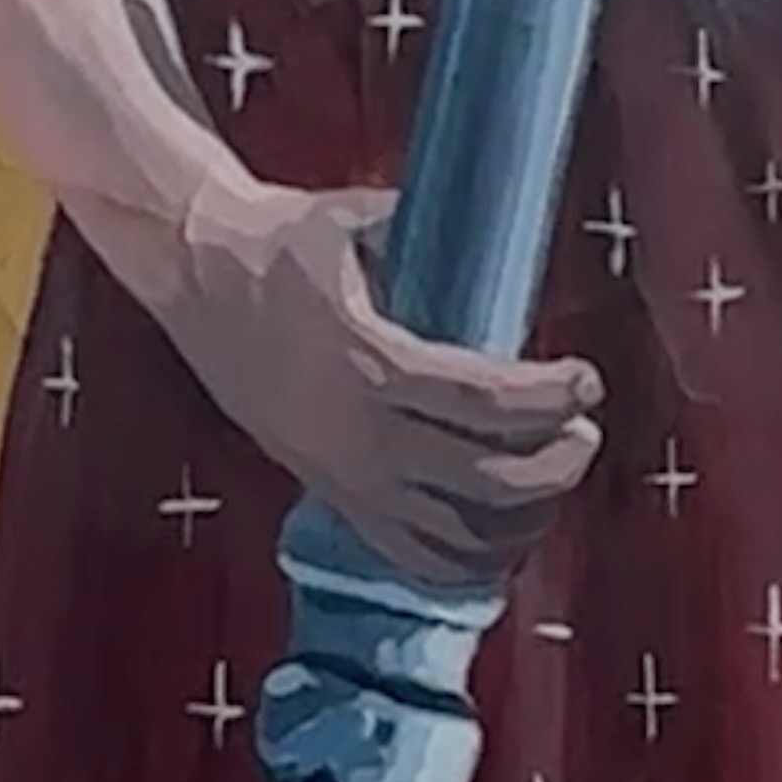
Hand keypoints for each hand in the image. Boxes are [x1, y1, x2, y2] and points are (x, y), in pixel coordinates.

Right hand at [162, 186, 600, 589]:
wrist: (194, 273)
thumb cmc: (281, 241)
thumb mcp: (356, 218)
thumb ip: (427, 229)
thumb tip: (500, 220)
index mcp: (369, 364)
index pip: (486, 403)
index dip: (551, 399)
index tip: (586, 380)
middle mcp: (357, 435)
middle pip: (486, 483)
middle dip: (556, 466)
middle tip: (584, 433)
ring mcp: (343, 475)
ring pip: (455, 537)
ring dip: (522, 521)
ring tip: (553, 481)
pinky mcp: (330, 495)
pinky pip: (410, 558)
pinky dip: (467, 563)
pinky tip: (504, 537)